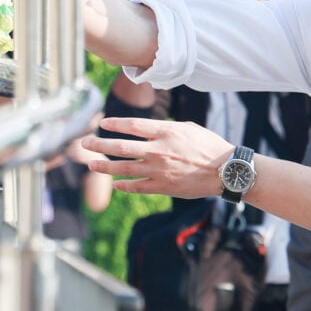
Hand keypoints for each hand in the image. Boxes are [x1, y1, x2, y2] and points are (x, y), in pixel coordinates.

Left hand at [81, 117, 232, 198]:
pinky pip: (137, 186)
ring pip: (124, 168)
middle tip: (85, 143)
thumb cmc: (209, 145)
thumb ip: (165, 128)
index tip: (102, 124)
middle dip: (100, 145)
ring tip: (91, 165)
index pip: (132, 125)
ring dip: (105, 167)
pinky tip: (115, 183)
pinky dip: (124, 185)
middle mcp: (158, 150)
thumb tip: (149, 129)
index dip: (114, 124)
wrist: (225, 170)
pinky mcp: (162, 186)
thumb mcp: (188, 128)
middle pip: (121, 147)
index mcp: (166, 132)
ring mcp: (159, 170)